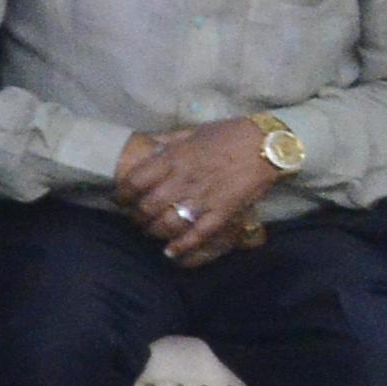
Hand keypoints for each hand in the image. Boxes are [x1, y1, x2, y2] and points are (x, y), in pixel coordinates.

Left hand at [119, 114, 280, 264]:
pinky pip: (198, 234)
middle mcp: (184, 180)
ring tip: (151, 231)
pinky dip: (182, 246)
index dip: (122, 194)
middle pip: (148, 206)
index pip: (135, 181)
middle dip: (137, 217)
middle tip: (135, 219)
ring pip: (169, 223)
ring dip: (155, 231)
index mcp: (173, 158)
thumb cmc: (226, 134)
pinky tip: (171, 253)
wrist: (266, 144)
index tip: (120, 199)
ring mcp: (204, 198)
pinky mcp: (223, 212)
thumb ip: (166, 142)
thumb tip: (145, 147)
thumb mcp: (190, 133)